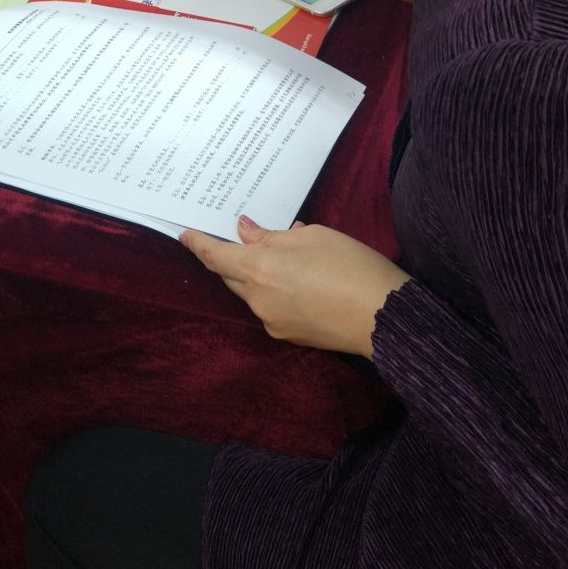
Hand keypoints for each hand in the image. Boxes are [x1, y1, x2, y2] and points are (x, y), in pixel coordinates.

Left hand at [179, 216, 409, 356]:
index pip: (215, 256)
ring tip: (290, 259)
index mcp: (258, 268)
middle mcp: (257, 298)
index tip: (184, 235)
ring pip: (252, 293)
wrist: (383, 317)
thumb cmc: (351, 267)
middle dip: (233, 259)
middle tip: (245, 240)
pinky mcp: (288, 335)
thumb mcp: (312, 237)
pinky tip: (302, 282)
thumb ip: (273, 237)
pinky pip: (271, 309)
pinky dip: (276, 293)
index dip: (197, 244)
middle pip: (231, 276)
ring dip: (259, 276)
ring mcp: (271, 320)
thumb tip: (248, 233)